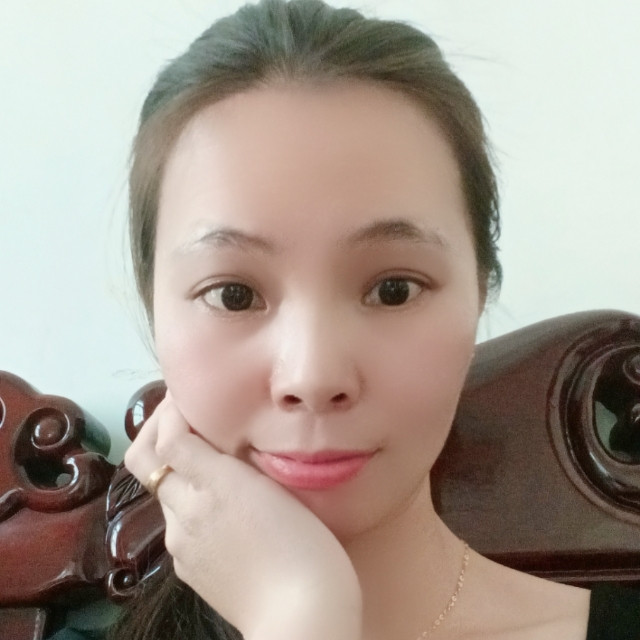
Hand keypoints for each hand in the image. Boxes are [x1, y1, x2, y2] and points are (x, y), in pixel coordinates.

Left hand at [124, 395, 361, 639]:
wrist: (302, 618)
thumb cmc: (304, 547)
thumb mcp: (274, 489)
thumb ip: (235, 460)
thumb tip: (211, 439)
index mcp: (212, 486)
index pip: (169, 437)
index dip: (171, 409)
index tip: (187, 393)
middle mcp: (185, 514)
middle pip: (148, 461)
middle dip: (157, 429)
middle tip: (180, 414)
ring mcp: (182, 545)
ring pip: (166, 492)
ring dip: (178, 467)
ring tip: (214, 460)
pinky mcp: (189, 569)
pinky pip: (179, 523)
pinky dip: (190, 501)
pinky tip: (224, 506)